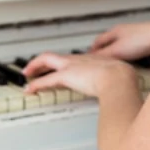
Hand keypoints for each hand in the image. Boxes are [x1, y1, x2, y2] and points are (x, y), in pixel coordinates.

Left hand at [23, 52, 138, 98]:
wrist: (118, 77)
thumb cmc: (121, 79)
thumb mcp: (118, 77)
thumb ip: (114, 82)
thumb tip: (118, 92)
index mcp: (90, 59)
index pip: (69, 60)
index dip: (60, 64)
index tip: (56, 69)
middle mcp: (78, 60)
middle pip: (54, 56)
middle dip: (41, 62)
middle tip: (32, 69)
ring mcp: (71, 66)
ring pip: (46, 61)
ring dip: (34, 68)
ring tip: (27, 75)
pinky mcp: (66, 76)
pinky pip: (46, 80)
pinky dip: (36, 85)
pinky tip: (29, 90)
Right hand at [89, 22, 149, 61]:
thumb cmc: (141, 41)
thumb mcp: (117, 51)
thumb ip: (102, 56)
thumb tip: (89, 61)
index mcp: (114, 31)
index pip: (97, 41)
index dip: (91, 51)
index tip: (87, 59)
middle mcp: (123, 32)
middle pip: (108, 43)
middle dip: (103, 53)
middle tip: (99, 63)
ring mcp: (134, 36)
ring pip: (119, 47)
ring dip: (115, 55)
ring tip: (113, 64)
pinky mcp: (144, 42)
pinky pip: (130, 50)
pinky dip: (126, 56)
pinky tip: (129, 63)